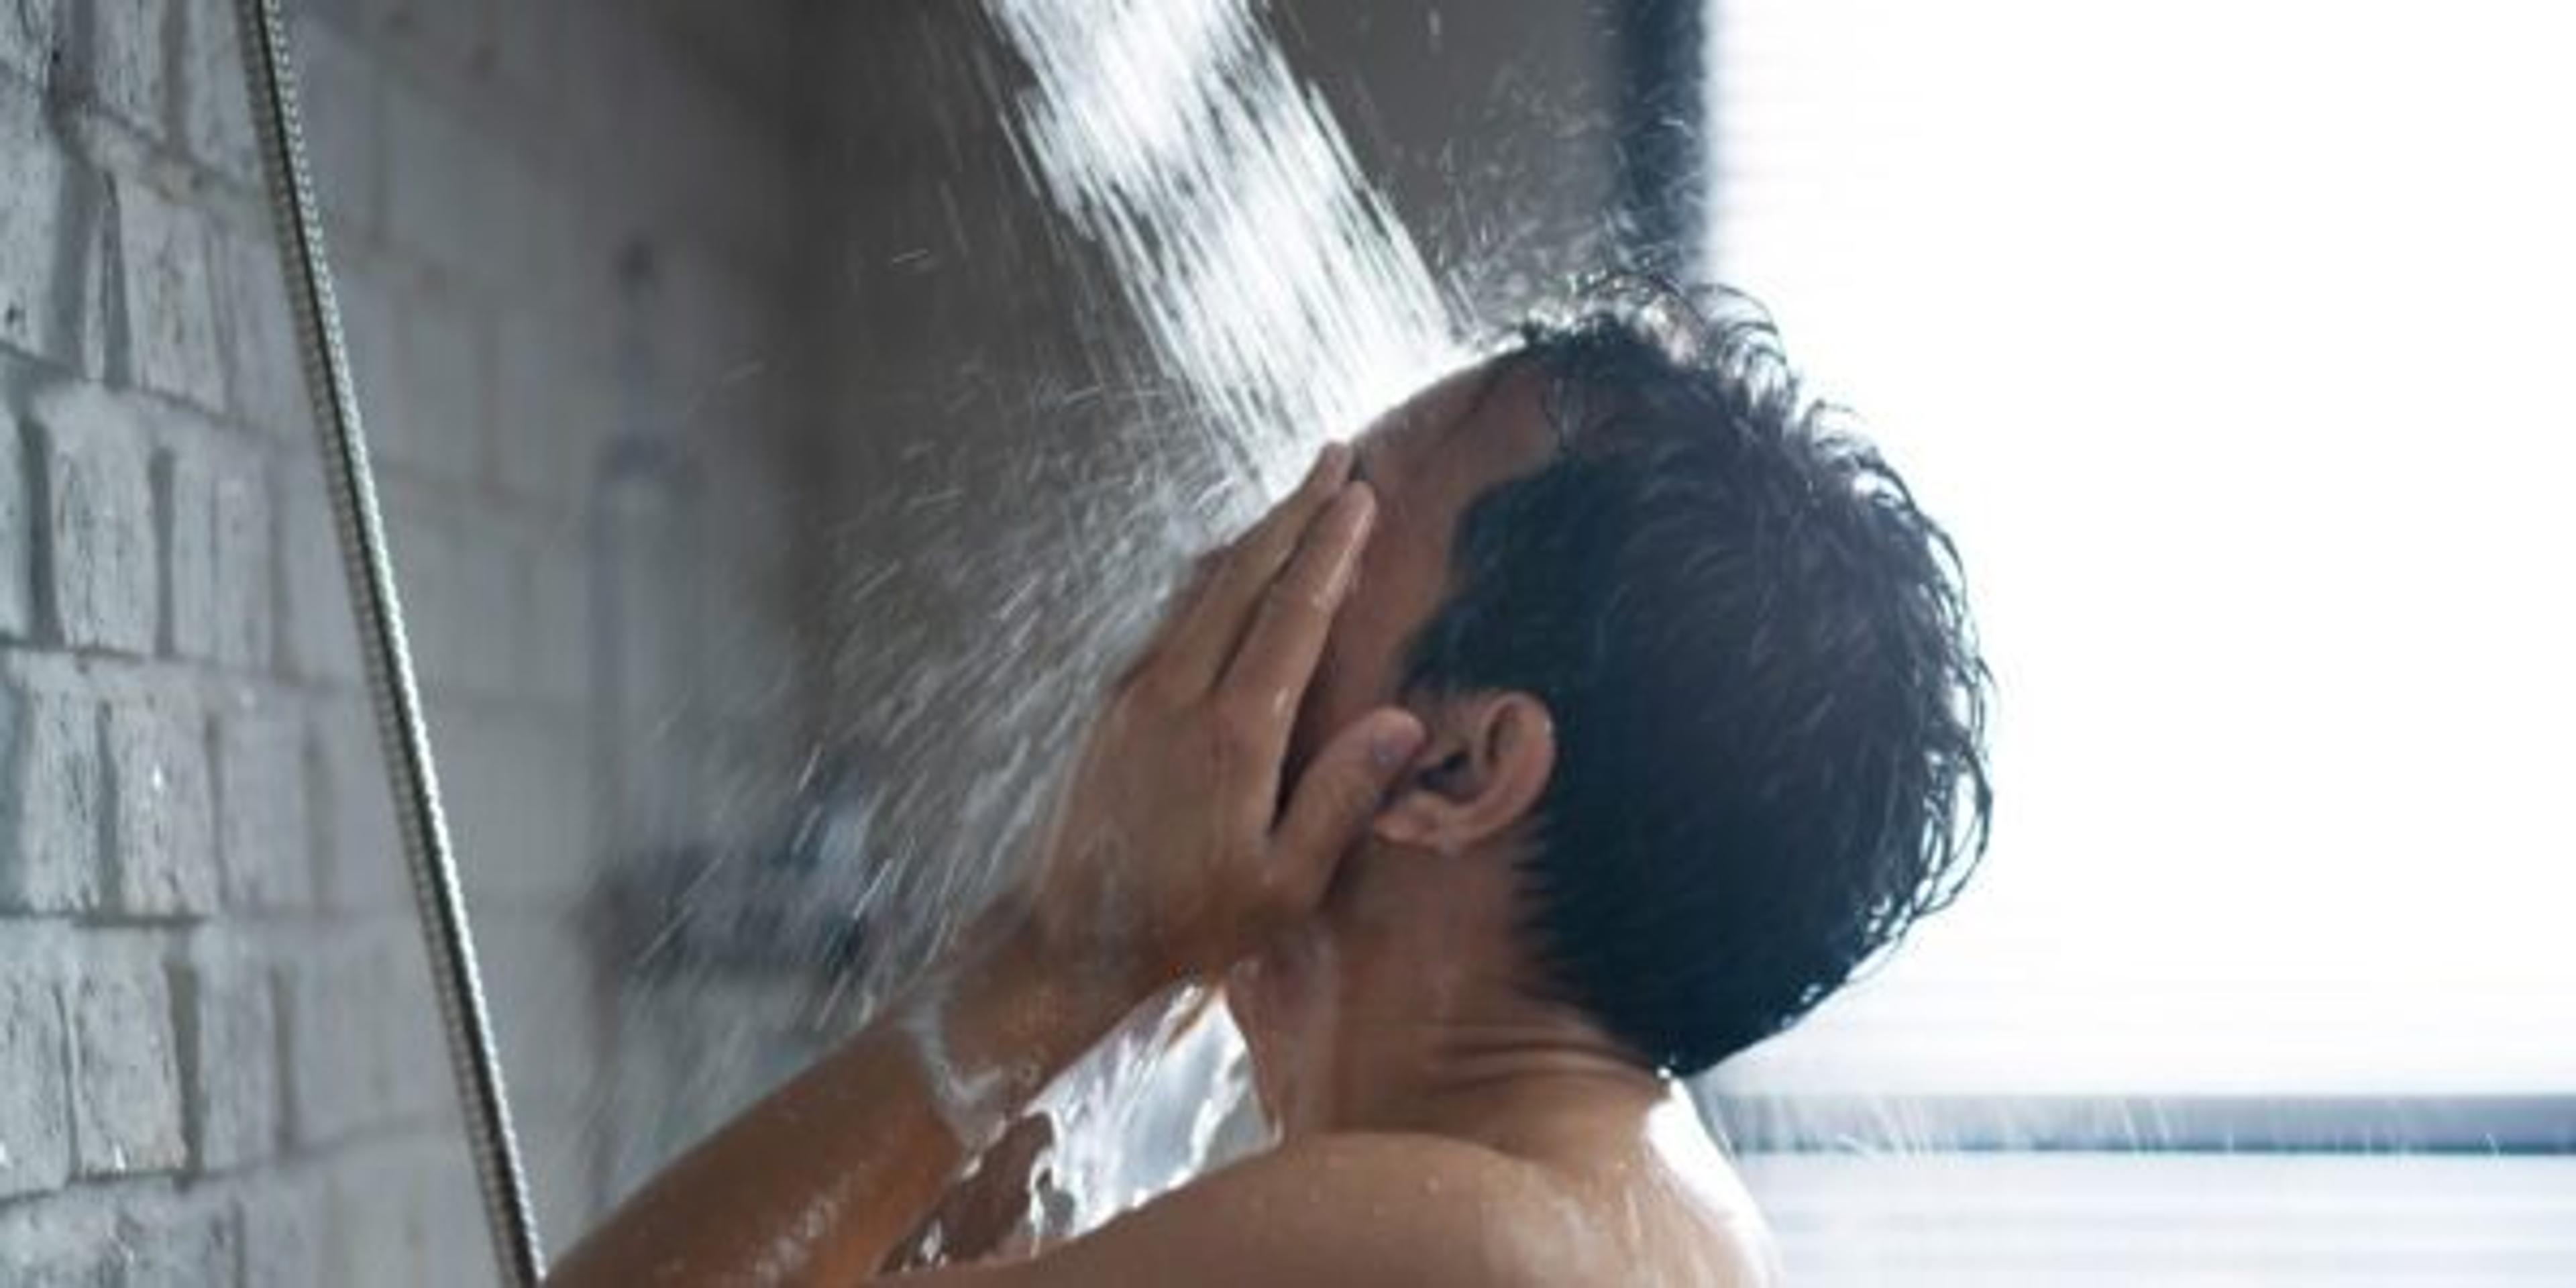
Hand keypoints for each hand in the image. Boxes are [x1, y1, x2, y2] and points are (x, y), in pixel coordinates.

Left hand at [1027, 444, 1424, 993]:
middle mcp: (1178, 692)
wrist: (1067, 937)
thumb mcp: (1284, 883)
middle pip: (1245, 577)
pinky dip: (1214, 577)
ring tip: (1297, 497)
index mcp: (1233, 733)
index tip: (1361, 496)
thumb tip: (1399, 720)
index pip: (1293, 614)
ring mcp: (1136, 691)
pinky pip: (1172, 617)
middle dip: (1295, 512)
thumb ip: (1340, 798)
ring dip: (1255, 537)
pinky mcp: (1112, 704)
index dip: (1330, 550)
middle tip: (1337, 459)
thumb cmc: (1188, 922)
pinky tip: (1232, 570)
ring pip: (1203, 588)